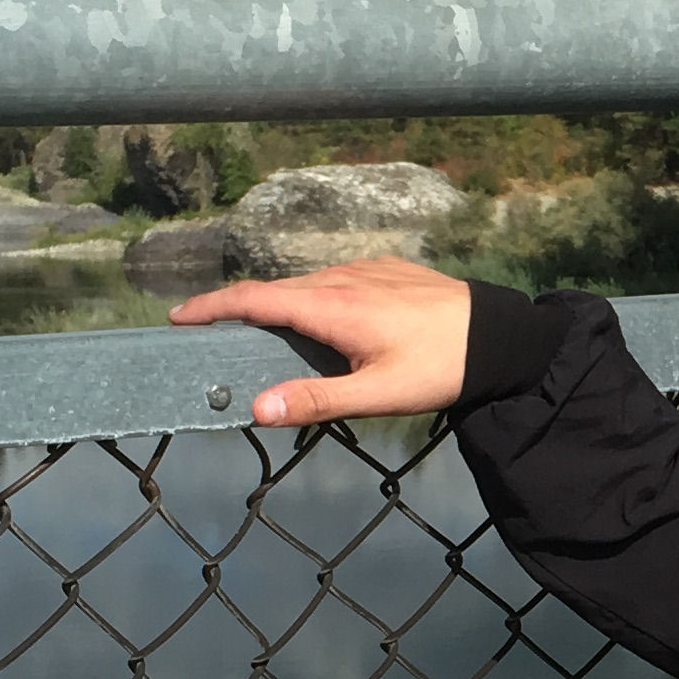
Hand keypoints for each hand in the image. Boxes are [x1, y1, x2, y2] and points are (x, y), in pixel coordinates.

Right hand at [170, 255, 472, 426]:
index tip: (177, 317)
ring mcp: (365, 269)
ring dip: (277, 306)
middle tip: (208, 335)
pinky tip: (317, 323)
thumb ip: (316, 400)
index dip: (210, 306)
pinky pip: (334, 281)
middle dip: (236, 309)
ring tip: (258, 336)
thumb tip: (257, 408)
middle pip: (274, 291)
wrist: (500, 336)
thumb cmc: (439, 367)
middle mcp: (341, 277)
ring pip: (305, 285)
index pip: (254, 298)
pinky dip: (311, 299)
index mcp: (331, 304)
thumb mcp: (378, 394)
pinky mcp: (385, 269)